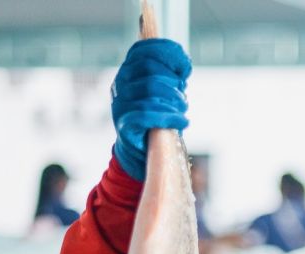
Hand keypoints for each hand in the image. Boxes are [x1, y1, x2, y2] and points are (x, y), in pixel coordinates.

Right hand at [111, 39, 191, 180]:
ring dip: (174, 101)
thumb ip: (171, 77)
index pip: (142, 49)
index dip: (166, 52)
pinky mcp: (124, 123)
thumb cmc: (157, 120)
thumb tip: (183, 64)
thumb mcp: (165, 94)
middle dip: (173, 82)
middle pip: (150, 68)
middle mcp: (121, 83)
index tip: (185, 67)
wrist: (142, 152)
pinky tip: (182, 122)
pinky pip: (147, 113)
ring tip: (182, 112)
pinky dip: (170, 117)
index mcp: (130, 71)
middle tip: (182, 100)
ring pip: (149, 89)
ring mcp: (120, 103)